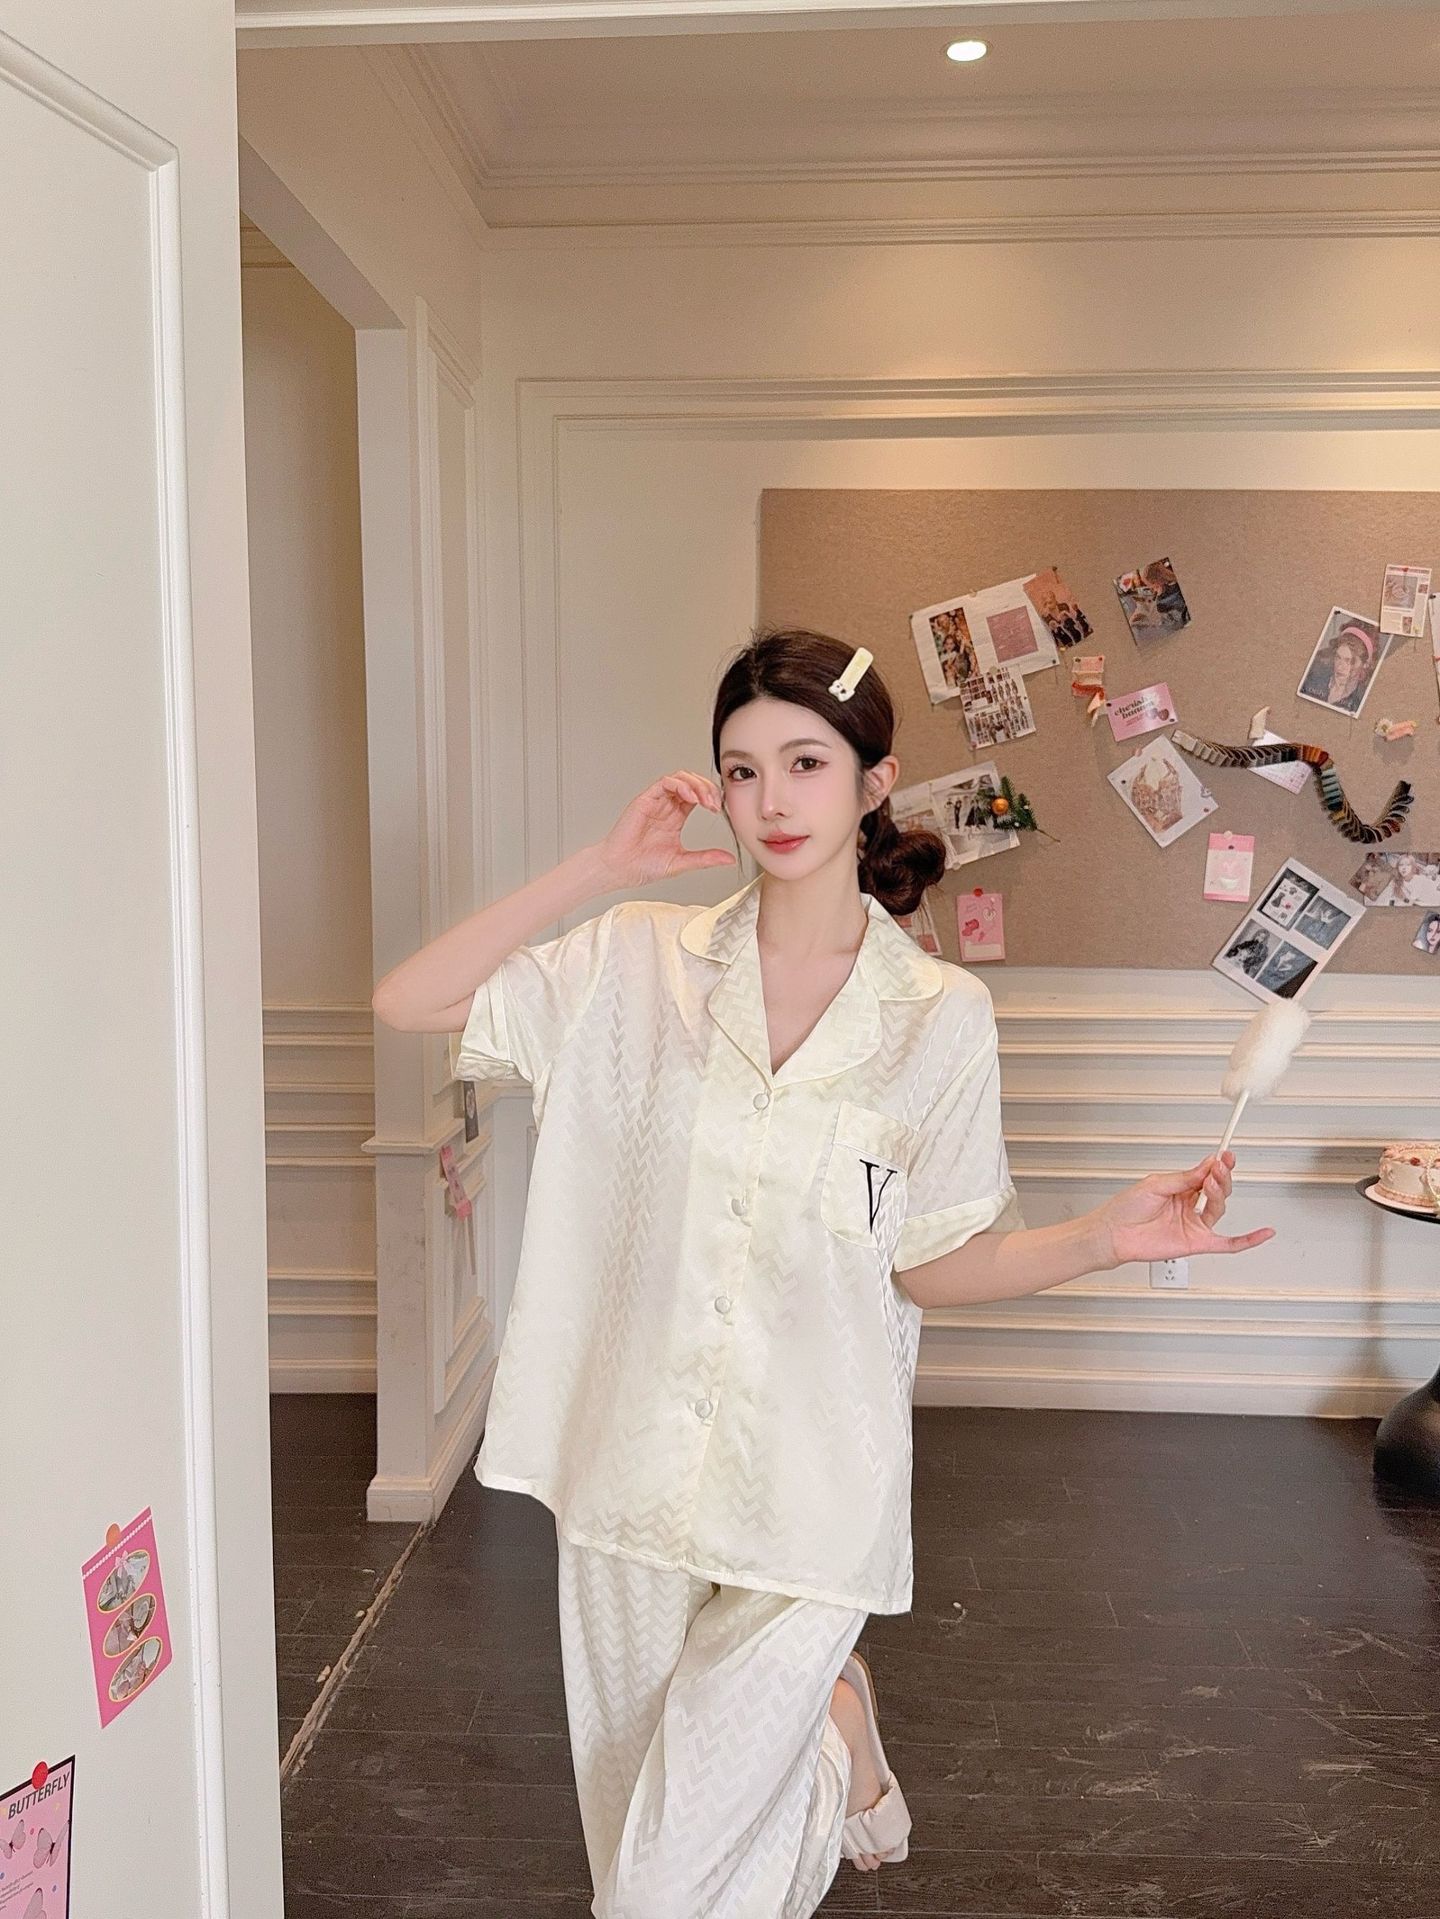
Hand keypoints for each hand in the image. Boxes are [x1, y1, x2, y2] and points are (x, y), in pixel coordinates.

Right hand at [594, 772, 737, 887]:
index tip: (720, 809)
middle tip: (715, 803)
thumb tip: (728, 859)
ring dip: (696, 784)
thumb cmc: (642, 865)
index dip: (712, 797)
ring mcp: (656, 801)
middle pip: (692, 782)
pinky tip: (690, 796)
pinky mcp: (645, 800)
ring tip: (705, 799)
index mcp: (676, 817)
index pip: (699, 795)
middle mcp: (667, 806)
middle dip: (708, 788)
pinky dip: (680, 785)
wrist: (620, 870)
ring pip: (680, 778)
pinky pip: (664, 783)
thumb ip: (705, 858)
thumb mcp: (682, 862)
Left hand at [1092, 1152, 1274, 1266]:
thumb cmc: (1126, 1208)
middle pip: (1217, 1190)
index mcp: (1181, 1188)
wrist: (1113, 1233)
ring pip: (1219, 1208)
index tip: (1226, 1154)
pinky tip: (1263, 1234)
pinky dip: (1247, 1240)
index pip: (1207, 1174)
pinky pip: (1227, 1243)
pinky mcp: (1196, 1243)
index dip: (1219, 1165)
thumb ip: (1184, 1178)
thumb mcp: (1155, 1184)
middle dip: (1220, 1177)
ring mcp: (1194, 1224)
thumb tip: (1207, 1164)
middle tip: (1217, 1168)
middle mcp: (1190, 1206)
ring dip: (1219, 1194)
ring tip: (1211, 1184)